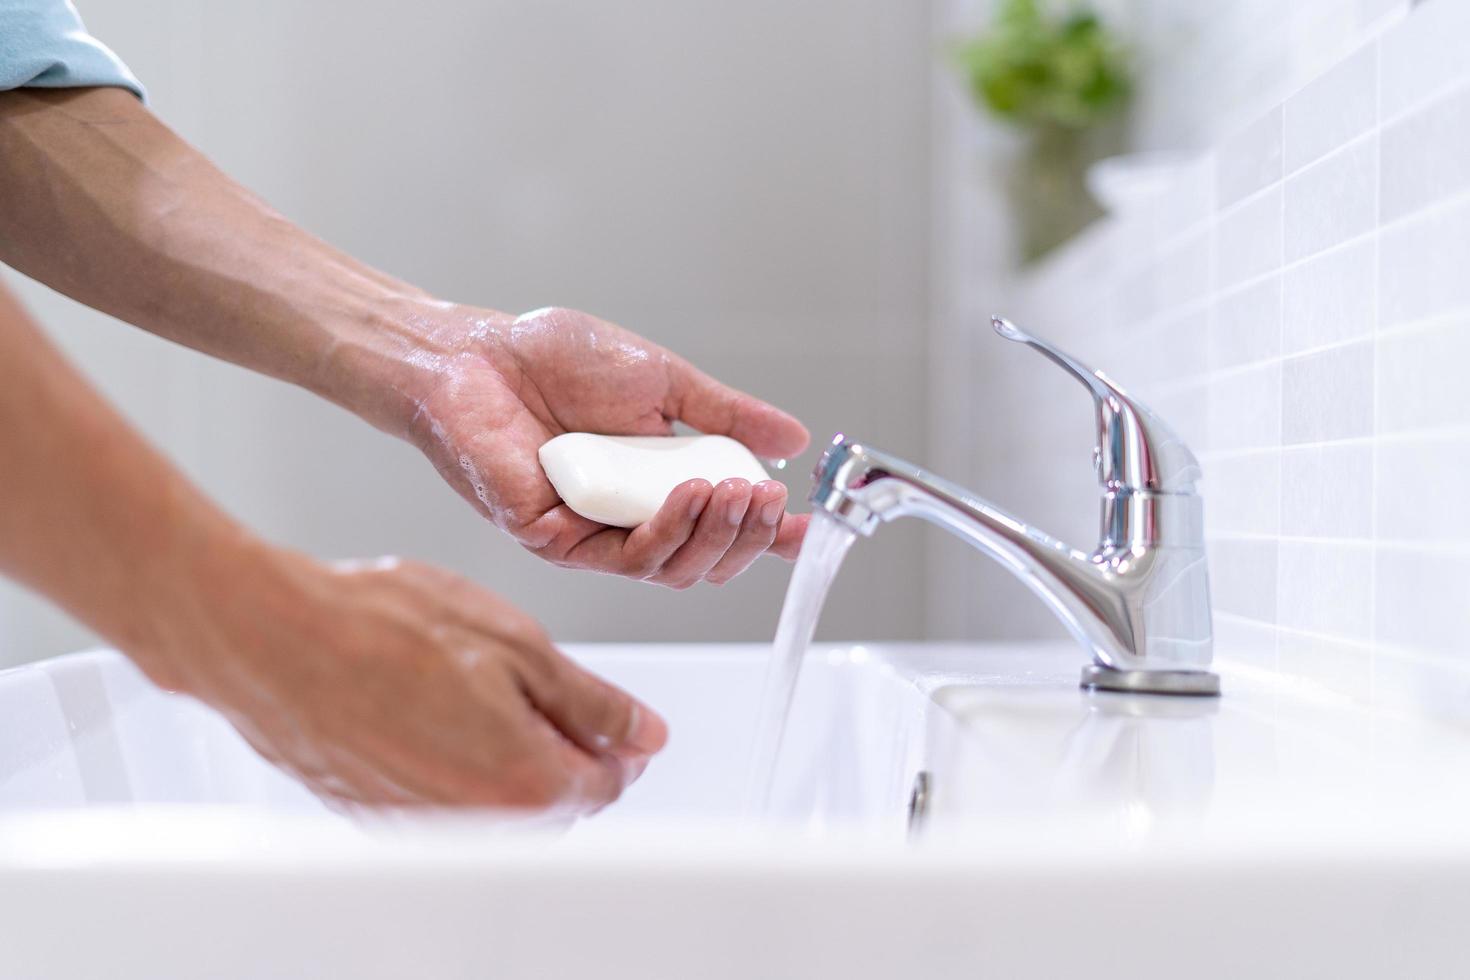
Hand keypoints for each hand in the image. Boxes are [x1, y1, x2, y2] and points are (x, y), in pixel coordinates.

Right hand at [146, 545, 667, 809]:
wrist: (272, 639)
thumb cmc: (384, 629)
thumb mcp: (518, 645)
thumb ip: (592, 703)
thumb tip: (643, 734)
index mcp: (527, 781)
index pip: (607, 782)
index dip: (615, 739)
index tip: (603, 711)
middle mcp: (478, 822)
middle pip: (555, 800)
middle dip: (562, 749)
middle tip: (533, 687)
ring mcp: (424, 825)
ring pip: (497, 802)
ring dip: (505, 755)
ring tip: (472, 687)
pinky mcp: (378, 816)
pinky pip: (444, 800)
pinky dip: (453, 763)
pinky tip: (427, 708)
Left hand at [401, 305, 811, 586]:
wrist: (477, 352)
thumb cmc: (556, 361)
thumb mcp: (662, 382)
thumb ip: (724, 415)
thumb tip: (792, 437)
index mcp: (655, 487)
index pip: (720, 528)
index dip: (767, 536)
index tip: (806, 526)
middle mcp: (626, 520)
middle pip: (703, 561)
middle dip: (746, 536)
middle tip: (767, 497)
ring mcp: (590, 536)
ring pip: (671, 568)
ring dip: (715, 534)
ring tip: (739, 492)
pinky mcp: (553, 540)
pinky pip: (623, 556)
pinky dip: (667, 530)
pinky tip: (691, 495)